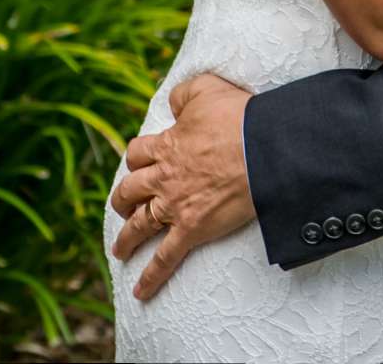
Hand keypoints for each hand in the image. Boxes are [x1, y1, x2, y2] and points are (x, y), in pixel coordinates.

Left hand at [107, 73, 255, 299]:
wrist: (262, 150)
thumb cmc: (238, 117)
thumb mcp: (206, 89)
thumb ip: (183, 94)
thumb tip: (172, 104)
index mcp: (166, 146)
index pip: (137, 154)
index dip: (136, 159)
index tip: (140, 164)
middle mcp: (163, 178)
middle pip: (130, 190)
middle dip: (124, 199)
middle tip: (124, 206)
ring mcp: (175, 206)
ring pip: (140, 225)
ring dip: (127, 238)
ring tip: (119, 250)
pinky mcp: (192, 229)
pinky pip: (166, 258)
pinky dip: (151, 277)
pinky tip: (140, 293)